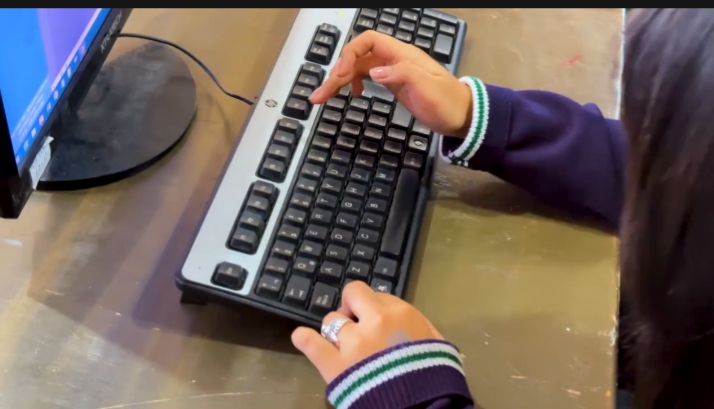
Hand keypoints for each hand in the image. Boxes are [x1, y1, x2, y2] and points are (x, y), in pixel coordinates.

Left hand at [291, 281, 442, 382]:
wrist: (424, 408)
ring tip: (340, 346)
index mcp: (401, 314)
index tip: (375, 322)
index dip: (374, 308)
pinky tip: (303, 338)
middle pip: (353, 294)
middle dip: (352, 307)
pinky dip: (304, 339)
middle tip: (355, 325)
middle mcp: (375, 320)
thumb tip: (408, 322)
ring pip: (331, 320)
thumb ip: (421, 328)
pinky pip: (309, 341)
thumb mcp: (439, 345)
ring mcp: (352, 341)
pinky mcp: (334, 364)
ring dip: (335, 331)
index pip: (378, 296)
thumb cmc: (435, 378)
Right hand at [309, 30, 472, 138]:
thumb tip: (373, 72)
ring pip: (358, 68)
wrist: (462, 116)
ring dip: (340, 80)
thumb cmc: (447, 103)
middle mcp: (394, 59)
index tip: (340, 77)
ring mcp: (393, 71)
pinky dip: (354, 83)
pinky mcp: (393, 83)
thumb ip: (402, 75)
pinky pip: (366, 76)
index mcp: (401, 55)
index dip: (349, 55)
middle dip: (336, 73)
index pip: (368, 41)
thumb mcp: (426, 89)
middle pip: (357, 56)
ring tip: (324, 97)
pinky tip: (352, 95)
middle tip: (319, 95)